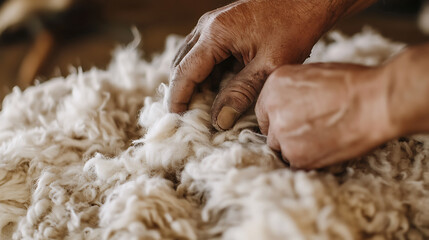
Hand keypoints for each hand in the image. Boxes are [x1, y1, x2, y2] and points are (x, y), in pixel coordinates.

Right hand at [168, 0, 366, 129]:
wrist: (307, 1)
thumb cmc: (293, 28)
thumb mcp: (269, 65)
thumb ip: (241, 93)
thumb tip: (219, 120)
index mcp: (215, 34)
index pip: (184, 72)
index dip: (178, 98)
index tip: (177, 119)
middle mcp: (207, 26)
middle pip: (181, 65)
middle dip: (182, 92)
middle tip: (189, 117)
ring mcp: (213, 25)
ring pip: (190, 59)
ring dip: (193, 83)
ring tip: (202, 108)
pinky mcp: (222, 27)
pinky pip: (204, 54)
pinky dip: (205, 74)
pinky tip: (216, 90)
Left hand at [255, 63, 395, 168]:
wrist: (374, 102)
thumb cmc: (351, 83)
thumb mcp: (311, 73)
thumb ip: (291, 90)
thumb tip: (287, 102)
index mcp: (274, 85)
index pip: (263, 110)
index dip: (277, 117)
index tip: (289, 121)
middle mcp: (272, 110)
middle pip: (271, 131)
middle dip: (286, 133)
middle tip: (309, 131)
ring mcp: (283, 135)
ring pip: (281, 149)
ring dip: (296, 147)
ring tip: (321, 138)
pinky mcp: (297, 157)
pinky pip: (295, 163)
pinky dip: (308, 159)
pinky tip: (325, 147)